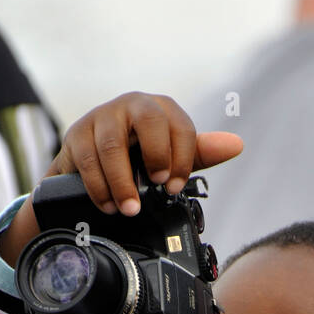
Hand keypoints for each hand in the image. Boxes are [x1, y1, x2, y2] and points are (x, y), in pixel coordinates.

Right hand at [46, 91, 242, 212]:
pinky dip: (100, 188)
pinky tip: (108, 205)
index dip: (181, 158)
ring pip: (113, 144)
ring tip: (129, 208)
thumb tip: (236, 145)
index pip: (179, 125)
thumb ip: (199, 153)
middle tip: (156, 185)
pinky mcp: (77, 134)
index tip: (174, 186)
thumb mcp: (170, 157)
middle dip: (155, 156)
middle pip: (148, 118)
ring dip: (123, 182)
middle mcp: (132, 105)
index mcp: (160, 110)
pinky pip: (88, 160)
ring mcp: (102, 117)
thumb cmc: (137, 157)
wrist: (91, 162)